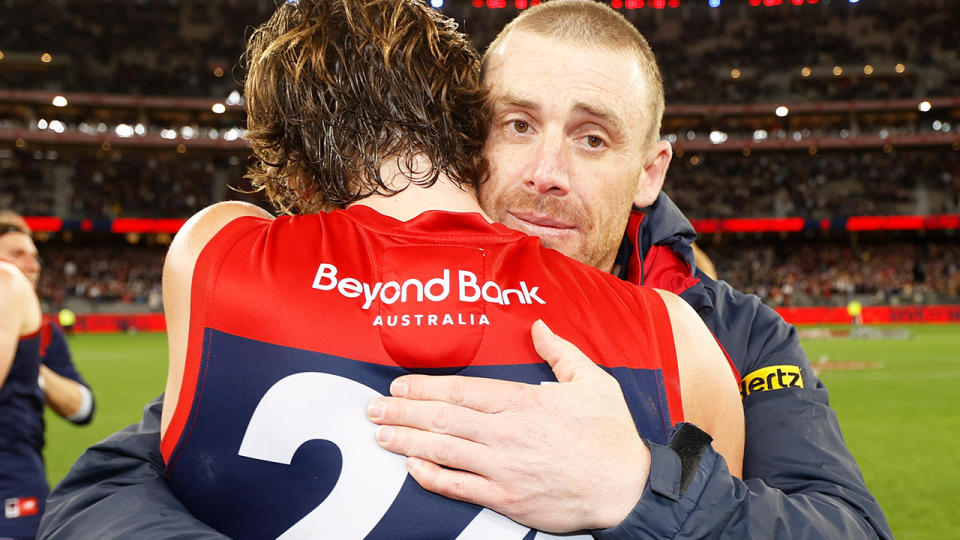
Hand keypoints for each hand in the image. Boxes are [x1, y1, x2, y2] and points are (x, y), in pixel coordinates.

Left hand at [367, 320, 650, 531]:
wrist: (627, 488)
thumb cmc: (611, 435)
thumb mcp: (593, 381)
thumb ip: (560, 352)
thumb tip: (540, 327)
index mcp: (523, 402)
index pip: (461, 392)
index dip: (424, 389)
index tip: (400, 386)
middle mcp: (506, 434)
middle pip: (442, 420)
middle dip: (402, 413)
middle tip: (374, 410)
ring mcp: (503, 469)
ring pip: (443, 452)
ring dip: (407, 442)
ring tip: (381, 435)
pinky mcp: (506, 499)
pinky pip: (459, 487)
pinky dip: (432, 477)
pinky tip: (412, 468)